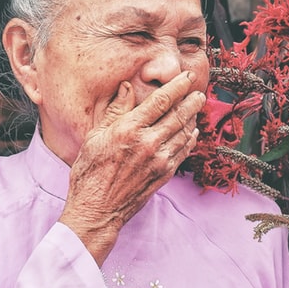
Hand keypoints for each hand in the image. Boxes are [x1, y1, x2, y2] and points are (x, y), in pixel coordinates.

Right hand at [59, 72, 204, 263]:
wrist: (97, 209)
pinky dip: (190, 139)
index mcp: (129, 129)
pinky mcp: (164, 174)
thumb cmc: (90, 172)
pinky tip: (192, 132)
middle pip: (178, 115)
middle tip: (198, 92)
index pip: (160, 101)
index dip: (177, 87)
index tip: (186, 78)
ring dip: (193, 118)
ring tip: (196, 108)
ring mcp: (159, 160)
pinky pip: (183, 151)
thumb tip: (127, 87)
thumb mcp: (95, 136)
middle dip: (191, 101)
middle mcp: (148, 143)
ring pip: (184, 132)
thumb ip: (115, 110)